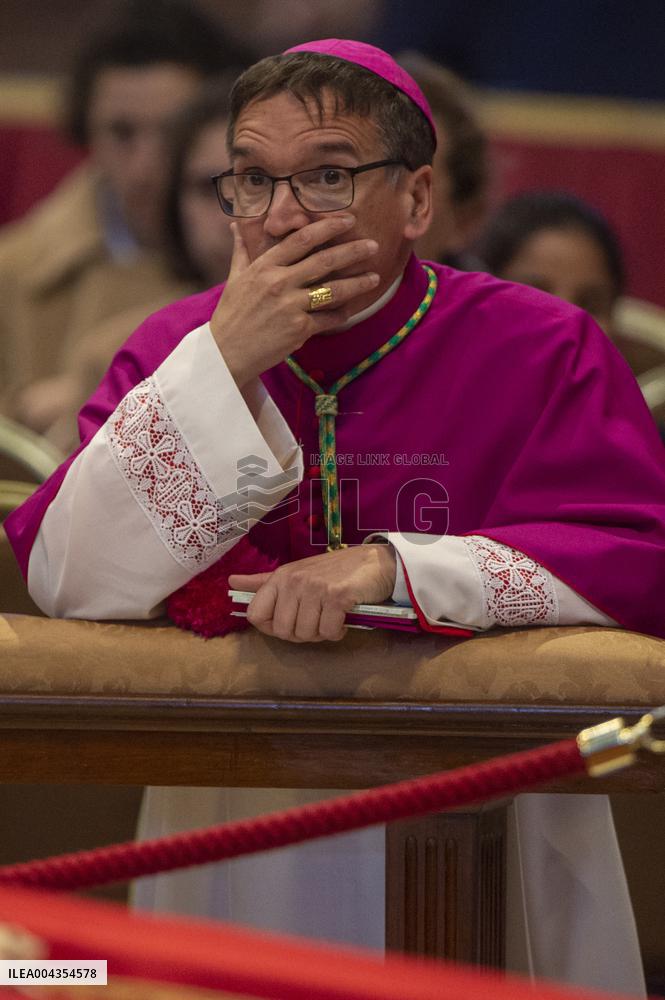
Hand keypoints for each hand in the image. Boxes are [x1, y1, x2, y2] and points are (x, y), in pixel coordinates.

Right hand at [209, 215, 379, 386]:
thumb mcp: (234, 278)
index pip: (302, 239)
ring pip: (333, 290)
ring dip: (357, 283)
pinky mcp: (299, 328)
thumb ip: (241, 251)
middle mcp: (279, 282)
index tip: (348, 220)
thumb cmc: (230, 314)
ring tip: (375, 277)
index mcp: (264, 266)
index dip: (328, 227)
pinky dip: (342, 314)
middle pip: (324, 261)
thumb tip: (235, 225)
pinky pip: (328, 318)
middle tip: (374, 246)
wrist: (227, 352)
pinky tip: (353, 310)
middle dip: (353, 251)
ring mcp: (290, 306)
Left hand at [229, 543, 396, 642]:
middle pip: (282, 631)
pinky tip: (344, 618)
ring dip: (321, 633)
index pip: (256, 614)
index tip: (291, 622)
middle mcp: (294, 581)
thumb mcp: (296, 573)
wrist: (376, 563)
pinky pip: (328, 632)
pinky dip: (337, 632)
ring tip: (331, 617)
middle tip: (317, 621)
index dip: (272, 627)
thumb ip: (264, 582)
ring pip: (305, 634)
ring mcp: (315, 588)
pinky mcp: (337, 597)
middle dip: (302, 634)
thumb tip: (231, 582)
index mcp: (280, 577)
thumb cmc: (335, 571)